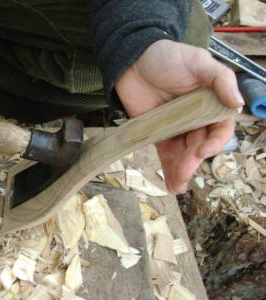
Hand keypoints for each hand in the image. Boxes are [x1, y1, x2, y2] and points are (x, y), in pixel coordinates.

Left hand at [115, 40, 243, 193]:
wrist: (132, 60)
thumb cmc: (168, 57)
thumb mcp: (198, 61)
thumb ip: (220, 79)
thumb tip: (238, 104)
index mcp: (211, 102)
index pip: (220, 127)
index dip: (215, 141)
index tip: (203, 150)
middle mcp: (196, 117)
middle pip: (200, 144)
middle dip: (193, 160)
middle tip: (184, 172)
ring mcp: (176, 126)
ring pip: (183, 152)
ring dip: (181, 170)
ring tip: (176, 185)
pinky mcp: (157, 132)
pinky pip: (165, 152)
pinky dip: (168, 167)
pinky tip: (170, 183)